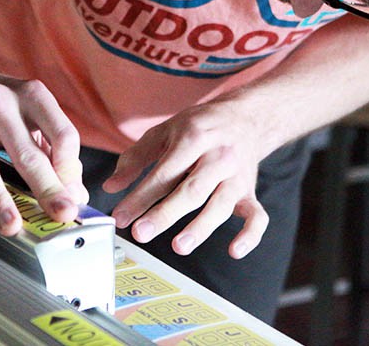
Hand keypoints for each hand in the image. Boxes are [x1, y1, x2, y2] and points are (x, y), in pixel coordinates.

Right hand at [0, 65, 86, 236]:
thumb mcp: (31, 113)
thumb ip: (53, 150)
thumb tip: (75, 194)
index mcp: (31, 94)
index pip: (63, 135)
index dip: (70, 169)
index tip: (72, 195)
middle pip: (27, 152)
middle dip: (46, 188)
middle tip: (60, 215)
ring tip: (12, 227)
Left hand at [103, 102, 269, 258]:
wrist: (246, 117)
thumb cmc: (200, 127)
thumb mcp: (165, 131)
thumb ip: (136, 158)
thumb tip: (111, 187)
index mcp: (194, 139)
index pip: (164, 173)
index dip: (140, 197)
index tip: (121, 217)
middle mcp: (218, 157)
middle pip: (192, 190)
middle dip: (165, 214)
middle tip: (141, 233)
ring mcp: (237, 176)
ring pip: (221, 204)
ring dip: (201, 227)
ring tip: (179, 246)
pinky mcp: (250, 192)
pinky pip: (257, 215)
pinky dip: (250, 235)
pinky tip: (235, 251)